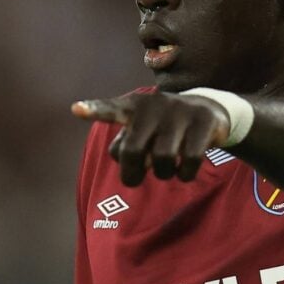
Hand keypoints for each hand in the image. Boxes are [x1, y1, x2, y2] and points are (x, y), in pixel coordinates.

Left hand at [72, 93, 230, 185]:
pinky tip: (184, 171)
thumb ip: (126, 147)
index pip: (110, 109)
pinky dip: (184, 174)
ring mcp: (180, 111)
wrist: (208, 108)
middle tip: (134, 179)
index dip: (93, 110)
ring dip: (163, 174)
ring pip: (163, 159)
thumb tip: (132, 168)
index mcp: (133, 106)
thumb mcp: (141, 131)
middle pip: (133, 151)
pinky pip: (189, 160)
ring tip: (166, 169)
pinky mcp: (203, 121)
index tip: (76, 109)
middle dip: (132, 173)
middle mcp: (155, 104)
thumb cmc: (162, 127)